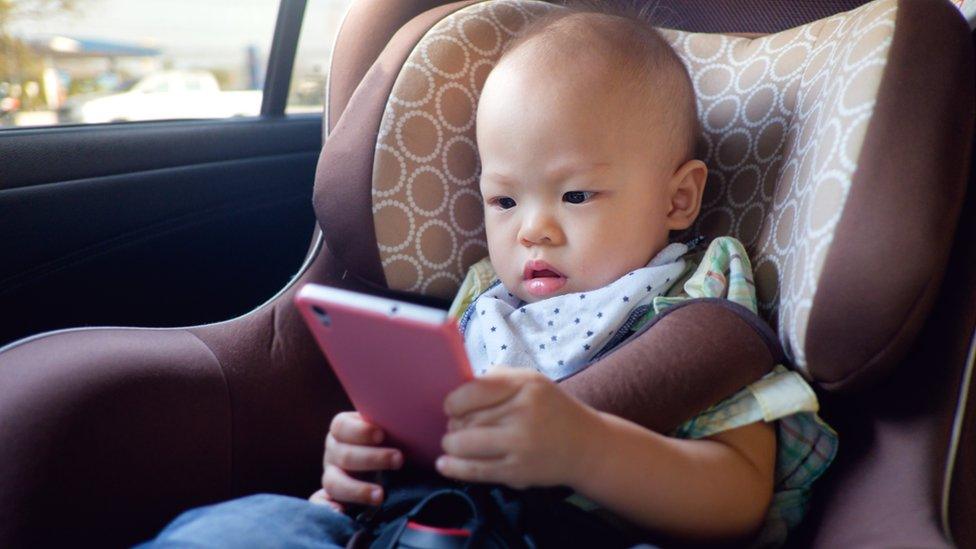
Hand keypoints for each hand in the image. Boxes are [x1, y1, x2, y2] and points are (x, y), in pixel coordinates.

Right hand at [309, 411, 403, 509]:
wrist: (384, 463)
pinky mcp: (332, 497)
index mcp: (343, 429)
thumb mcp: (390, 427)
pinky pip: (323, 503)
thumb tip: (415, 411)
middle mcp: (333, 451)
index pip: (341, 426)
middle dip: (372, 458)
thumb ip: (394, 420)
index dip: (360, 431)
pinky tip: (341, 512)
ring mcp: (331, 474)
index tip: (381, 435)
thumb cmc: (390, 440)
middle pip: (343, 454)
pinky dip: (329, 508)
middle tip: (399, 460)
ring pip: (333, 482)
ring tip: (381, 495)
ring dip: (357, 489)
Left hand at [437, 368, 599, 489]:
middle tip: (456, 427)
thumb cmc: (553, 410)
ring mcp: (520, 444)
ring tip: (453, 444)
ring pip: (466, 444)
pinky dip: (454, 468)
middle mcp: (523, 412)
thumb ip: (498, 378)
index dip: (454, 401)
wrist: (587, 446)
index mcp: (525, 385)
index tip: (451, 407)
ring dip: (452, 445)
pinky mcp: (518, 471)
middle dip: (454, 425)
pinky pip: (476, 470)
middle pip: (467, 418)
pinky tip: (445, 464)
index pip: (474, 390)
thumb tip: (460, 387)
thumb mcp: (532, 381)